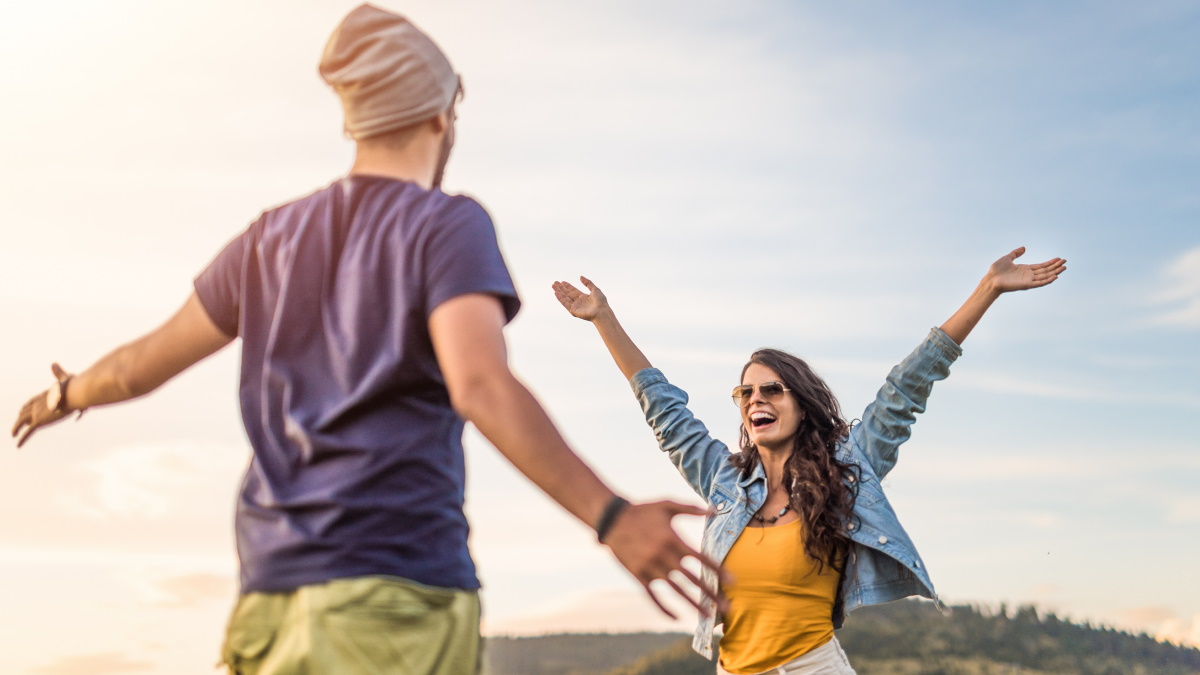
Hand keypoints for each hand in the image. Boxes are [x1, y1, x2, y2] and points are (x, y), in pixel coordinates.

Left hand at [11, 363, 73, 447]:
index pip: (31, 401)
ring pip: (21, 422)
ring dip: (16, 428)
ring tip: (13, 434)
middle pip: (24, 411)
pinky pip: (27, 432)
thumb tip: (53, 362)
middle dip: (20, 417)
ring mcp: (36, 412)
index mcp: (43, 394)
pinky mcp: (38, 421)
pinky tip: (17, 445)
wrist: (72, 393)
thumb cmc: (73, 386)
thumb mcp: (65, 378)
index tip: (21, 409)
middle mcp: (37, 403)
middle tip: (17, 424)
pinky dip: (21, 439)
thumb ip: (58, 372)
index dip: (26, 406)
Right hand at [552, 277, 608, 321]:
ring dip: (559, 292)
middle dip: (561, 288)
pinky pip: (565, 304)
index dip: (568, 286)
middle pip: (568, 294)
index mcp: (584, 297)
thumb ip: (588, 283)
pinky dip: (560, 298)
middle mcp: (579, 302)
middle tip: (555, 283)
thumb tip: (580, 277)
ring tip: (553, 286)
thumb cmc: (600, 301)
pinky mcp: (573, 311)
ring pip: (565, 298)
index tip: (562, 281)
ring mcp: (575, 307)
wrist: (601, 311)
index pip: (573, 290)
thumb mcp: (595, 289)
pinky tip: (556, 293)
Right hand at [602, 500, 730, 618]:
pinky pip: (653, 596)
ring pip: (676, 591)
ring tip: (708, 615)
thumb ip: (690, 508)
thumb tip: (714, 510)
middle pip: (692, 579)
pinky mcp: (638, 576)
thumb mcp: (666, 504)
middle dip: (711, 593)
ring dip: (693, 604)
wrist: (612, 519)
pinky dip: (664, 608)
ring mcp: (650, 567)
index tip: (731, 581)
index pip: (700, 558)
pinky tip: (677, 617)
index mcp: (673, 539)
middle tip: (727, 606)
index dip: (717, 570)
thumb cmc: (643, 511)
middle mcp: (663, 555)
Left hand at [986, 247, 1066, 292]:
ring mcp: (1028, 280)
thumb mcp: (1007, 258)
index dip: (1050, 262)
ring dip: (1055, 272)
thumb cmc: (996, 270)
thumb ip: (1016, 253)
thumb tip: (1024, 248)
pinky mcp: (1026, 285)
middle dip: (1055, 266)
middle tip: (1065, 261)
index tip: (1059, 258)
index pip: (1041, 266)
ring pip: (1045, 276)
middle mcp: (1028, 275)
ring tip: (1064, 267)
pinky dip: (1048, 280)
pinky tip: (1055, 276)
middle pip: (1046, 270)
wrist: (990, 279)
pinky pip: (1039, 283)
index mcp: (1025, 269)